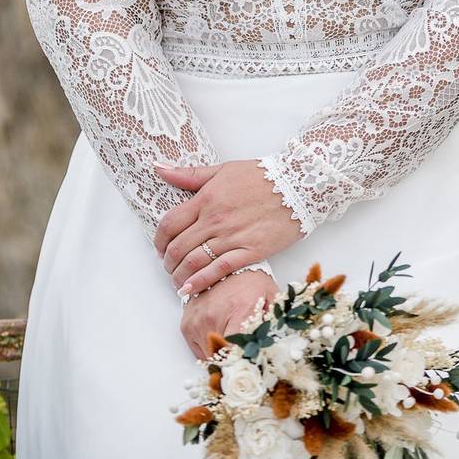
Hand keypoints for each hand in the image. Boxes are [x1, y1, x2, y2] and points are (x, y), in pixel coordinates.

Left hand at [153, 159, 301, 295]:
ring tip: (178, 282)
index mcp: (206, 199)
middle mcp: (215, 220)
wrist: (300, 184)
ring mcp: (232, 237)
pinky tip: (191, 290)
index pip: (170, 224)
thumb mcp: (223, 169)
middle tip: (168, 267)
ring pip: (194, 262)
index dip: (159, 240)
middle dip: (167, 262)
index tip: (160, 248)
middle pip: (178, 247)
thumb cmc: (263, 176)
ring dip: (180, 275)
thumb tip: (158, 169)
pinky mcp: (251, 252)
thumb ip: (190, 174)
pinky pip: (219, 270)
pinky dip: (201, 282)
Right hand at [179, 269, 278, 358]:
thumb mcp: (272, 300)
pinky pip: (198, 351)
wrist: (229, 264)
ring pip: (210, 359)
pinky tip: (221, 339)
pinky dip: (210, 351)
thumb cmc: (253, 283)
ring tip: (234, 344)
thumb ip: (275, 325)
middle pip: (224, 360)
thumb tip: (276, 351)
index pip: (236, 353)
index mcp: (239, 312)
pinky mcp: (186, 324)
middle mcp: (213, 317)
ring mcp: (197, 321)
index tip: (251, 368)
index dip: (244, 366)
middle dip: (236, 364)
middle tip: (247, 358)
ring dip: (222, 357)